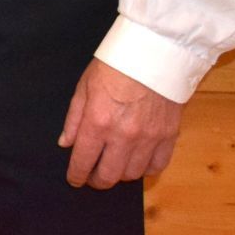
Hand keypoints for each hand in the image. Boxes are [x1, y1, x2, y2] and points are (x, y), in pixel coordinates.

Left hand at [59, 58, 183, 187]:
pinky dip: (146, 169)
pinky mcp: (168, 136)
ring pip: (132, 174)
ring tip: (113, 167)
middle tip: (92, 178)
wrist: (154, 53)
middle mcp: (123, 136)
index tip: (74, 179)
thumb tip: (65, 143)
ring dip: (120, 175)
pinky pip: (157, 166)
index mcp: (98, 122)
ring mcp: (148, 138)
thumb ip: (74, 118)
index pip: (83, 161)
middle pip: (108, 175)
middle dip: (96, 181)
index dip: (76, 175)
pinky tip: (137, 163)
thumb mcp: (84, 87)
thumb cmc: (115, 66)